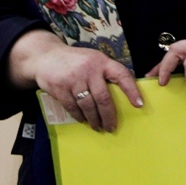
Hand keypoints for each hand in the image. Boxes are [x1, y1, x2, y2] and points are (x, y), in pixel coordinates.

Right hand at [8, 30, 143, 132]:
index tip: (139, 105)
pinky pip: (72, 107)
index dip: (132, 90)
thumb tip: (124, 93)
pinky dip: (79, 116)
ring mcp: (73, 79)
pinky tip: (83, 120)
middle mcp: (89, 70)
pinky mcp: (60, 88)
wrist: (46, 56)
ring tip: (98, 127)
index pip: (122, 75)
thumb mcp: (94, 59)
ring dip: (94, 119)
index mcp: (102, 62)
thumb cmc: (76, 61)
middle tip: (112, 127)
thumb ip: (106, 72)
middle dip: (109, 116)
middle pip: (103, 98)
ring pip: (88, 105)